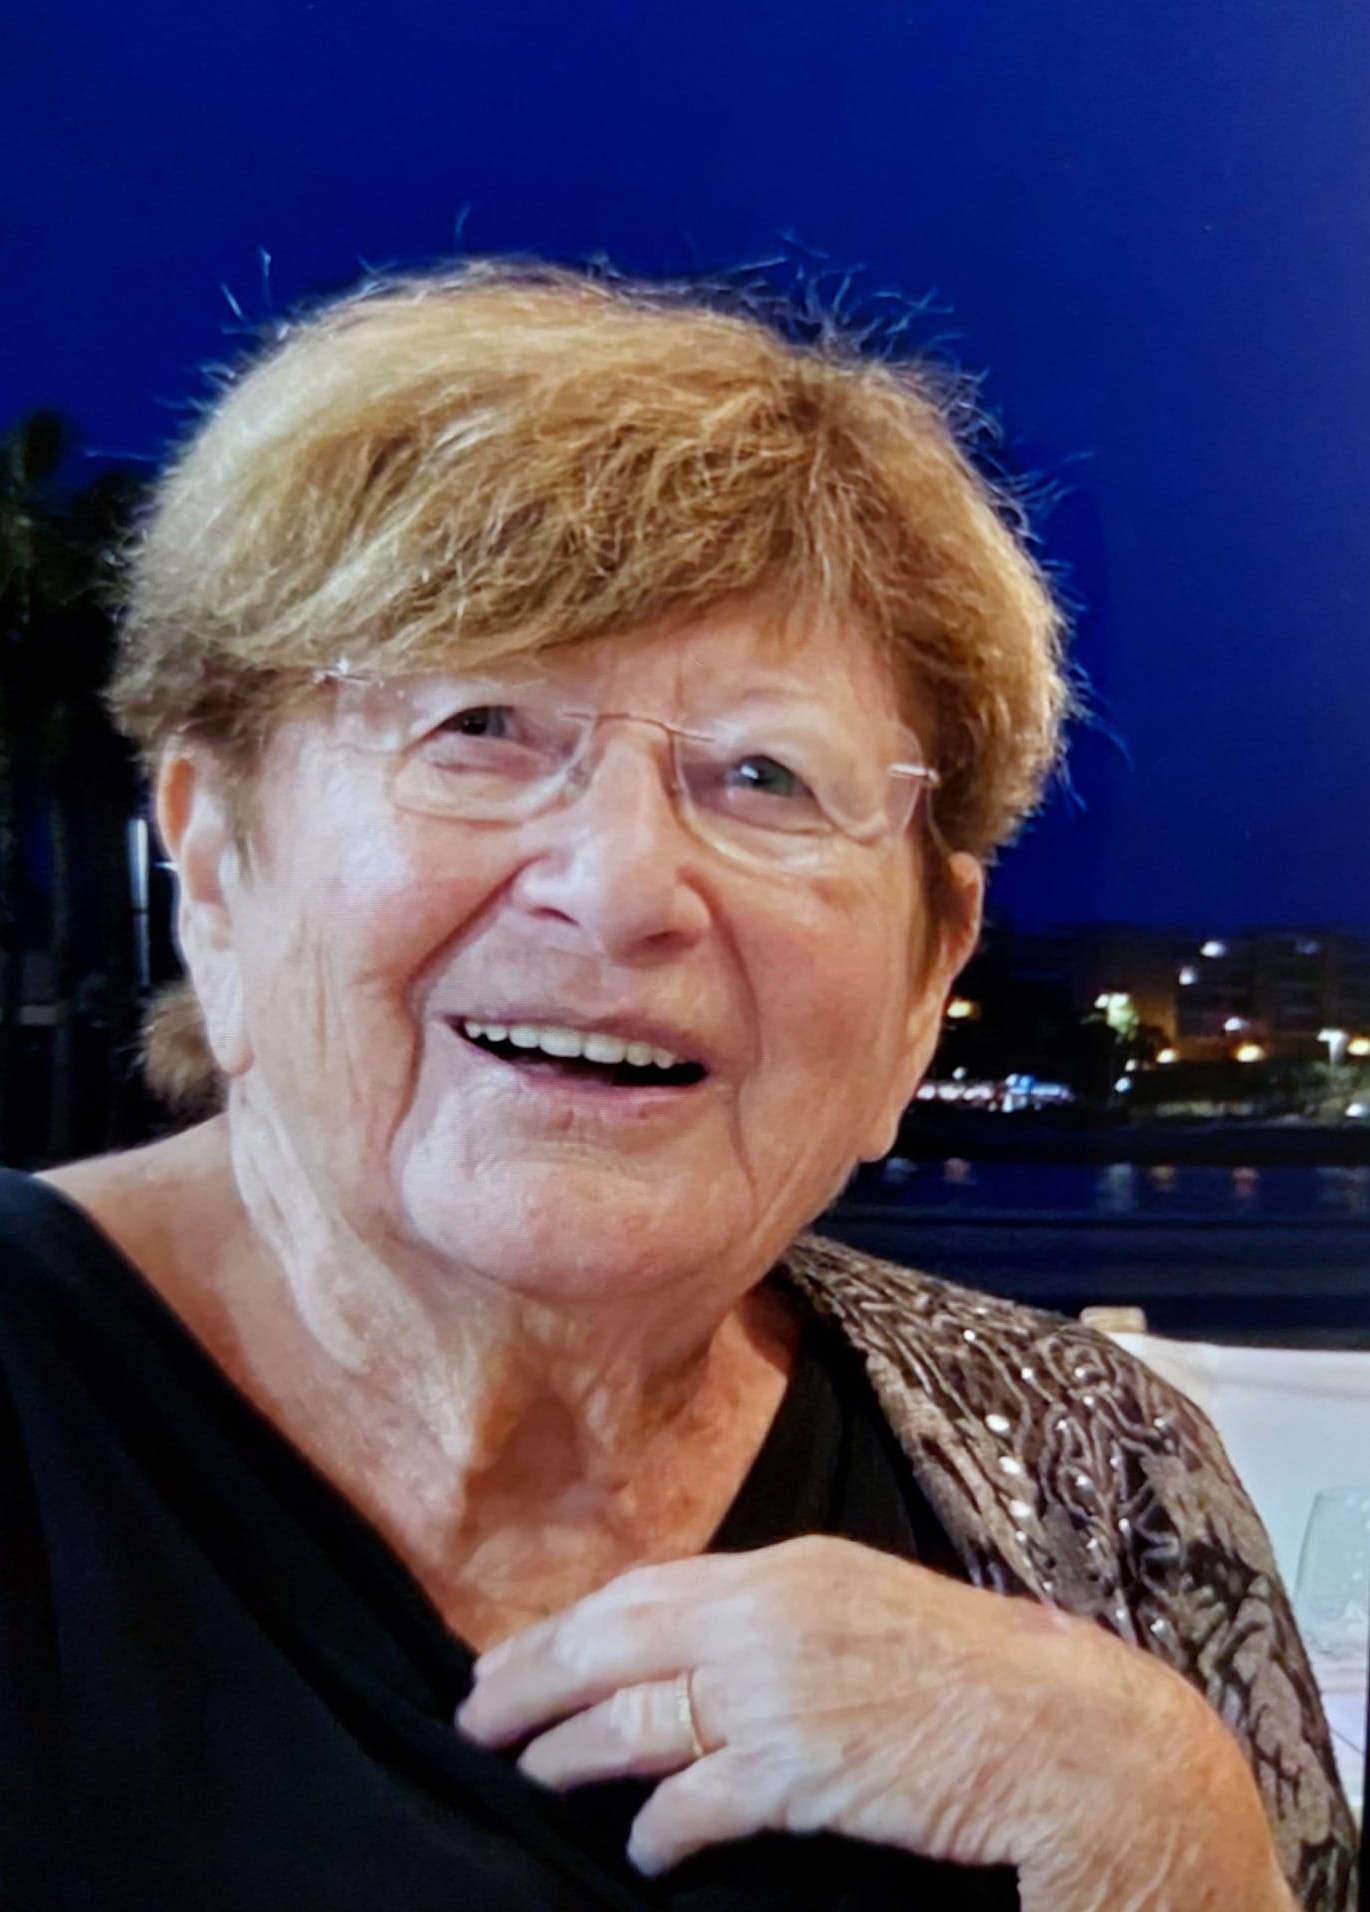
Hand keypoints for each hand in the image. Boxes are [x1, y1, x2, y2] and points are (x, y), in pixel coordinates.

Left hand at [454, 1536, 1290, 1907]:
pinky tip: (638, 1847)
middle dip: (535, 1676)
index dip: (572, 1622)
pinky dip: (657, 1827)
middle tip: (476, 1710)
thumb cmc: (971, 1672)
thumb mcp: (862, 1607)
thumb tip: (696, 1649)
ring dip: (568, 1749)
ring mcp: (782, 1691)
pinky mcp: (802, 1769)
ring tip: (528, 1768)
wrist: (1059, 1728)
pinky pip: (697, 1799)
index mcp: (786, 1567)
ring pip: (636, 1717)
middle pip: (616, 1641)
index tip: (520, 1649)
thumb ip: (778, 1617)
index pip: (645, 1588)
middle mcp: (770, 1615)